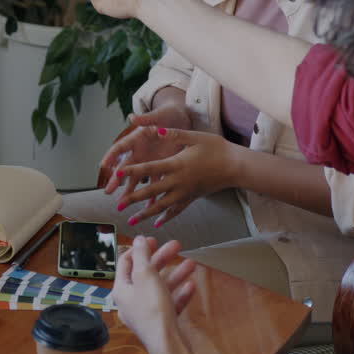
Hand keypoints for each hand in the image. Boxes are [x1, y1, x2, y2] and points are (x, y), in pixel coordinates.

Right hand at [100, 106, 192, 194]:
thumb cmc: (168, 114)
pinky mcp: (161, 167)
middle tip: (108, 191)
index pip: (120, 147)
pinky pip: (154, 182)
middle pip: (125, 167)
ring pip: (137, 178)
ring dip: (131, 191)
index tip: (103, 165)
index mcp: (137, 137)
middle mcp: (140, 151)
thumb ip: (147, 118)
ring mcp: (149, 160)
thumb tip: (133, 116)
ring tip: (124, 203)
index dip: (111, 156)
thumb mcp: (159, 115)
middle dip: (116, 180)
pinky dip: (152, 193)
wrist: (182, 120)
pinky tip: (149, 205)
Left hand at [112, 236, 196, 353]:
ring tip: (192, 264)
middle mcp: (131, 301)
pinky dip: (179, 294)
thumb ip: (142, 255)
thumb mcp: (146, 276)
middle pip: (146, 273)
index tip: (152, 239)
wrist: (167, 346)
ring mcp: (146, 313)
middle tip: (177, 245)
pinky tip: (192, 286)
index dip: (138, 249)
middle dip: (162, 258)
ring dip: (175, 274)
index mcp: (121, 289)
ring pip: (160, 288)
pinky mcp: (160, 322)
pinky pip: (169, 303)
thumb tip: (138, 239)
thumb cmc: (153, 309)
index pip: (126, 263)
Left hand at [115, 128, 241, 227]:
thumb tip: (155, 130)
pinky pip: (177, 210)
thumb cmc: (216, 148)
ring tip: (131, 221)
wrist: (235, 166)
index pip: (150, 168)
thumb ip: (173, 134)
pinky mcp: (192, 197)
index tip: (118, 174)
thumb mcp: (194, 136)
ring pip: (162, 206)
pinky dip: (166, 217)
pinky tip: (156, 223)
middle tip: (118, 205)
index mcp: (177, 164)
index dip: (133, 171)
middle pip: (152, 192)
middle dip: (134, 199)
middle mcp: (179, 181)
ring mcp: (186, 192)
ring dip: (145, 214)